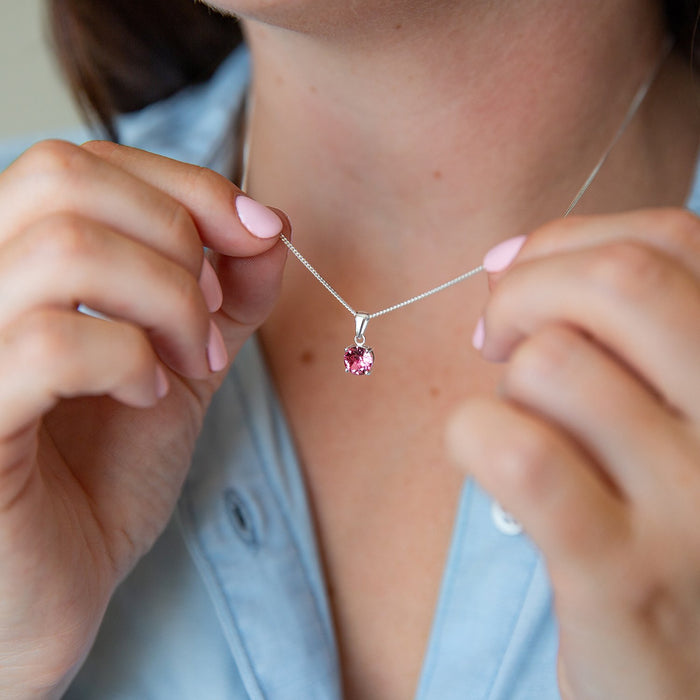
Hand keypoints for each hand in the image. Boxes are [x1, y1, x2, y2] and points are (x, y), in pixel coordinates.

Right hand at [0, 140, 288, 697]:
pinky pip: (51, 345)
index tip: (260, 235)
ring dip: (168, 303)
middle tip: (210, 321)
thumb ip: (222, 291)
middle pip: (63, 175)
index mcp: (7, 262)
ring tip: (189, 364)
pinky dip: (133, 360)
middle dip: (177, 236)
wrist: (59, 581)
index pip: (81, 160)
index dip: (188, 185)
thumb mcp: (181, 361)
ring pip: (65, 248)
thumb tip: (268, 222)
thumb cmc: (104, 472)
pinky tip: (147, 397)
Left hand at [447, 209, 699, 698]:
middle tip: (494, 335)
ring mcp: (697, 508)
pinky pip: (519, 455)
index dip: (570, 243)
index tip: (519, 279)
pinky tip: (483, 458)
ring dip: (507, 383)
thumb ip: (618, 329)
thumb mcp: (675, 413)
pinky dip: (475, 436)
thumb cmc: (668, 522)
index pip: (672, 239)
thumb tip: (508, 257)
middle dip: (525, 289)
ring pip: (552, 365)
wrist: (692, 682)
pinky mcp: (623, 578)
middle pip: (619, 282)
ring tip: (521, 424)